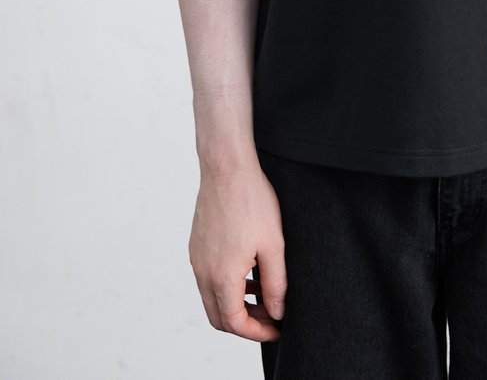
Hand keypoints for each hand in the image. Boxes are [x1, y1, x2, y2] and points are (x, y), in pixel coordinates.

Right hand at [188, 159, 287, 341]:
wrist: (227, 167)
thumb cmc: (252, 201)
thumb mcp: (273, 244)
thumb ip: (275, 283)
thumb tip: (277, 311)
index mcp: (222, 276)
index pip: (235, 322)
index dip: (258, 332)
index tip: (277, 328)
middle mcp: (203, 272)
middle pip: (218, 318)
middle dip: (245, 324)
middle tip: (271, 317)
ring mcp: (196, 259)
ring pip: (211, 299)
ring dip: (235, 305)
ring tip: (263, 295)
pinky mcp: (196, 247)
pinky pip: (207, 279)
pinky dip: (226, 287)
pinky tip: (248, 272)